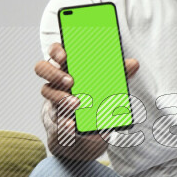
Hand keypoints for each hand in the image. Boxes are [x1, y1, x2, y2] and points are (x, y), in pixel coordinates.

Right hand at [35, 42, 139, 160]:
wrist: (84, 125)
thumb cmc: (93, 95)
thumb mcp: (107, 83)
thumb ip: (118, 73)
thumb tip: (134, 63)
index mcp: (67, 64)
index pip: (55, 51)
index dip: (56, 50)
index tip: (65, 56)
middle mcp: (56, 77)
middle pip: (42, 68)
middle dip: (55, 73)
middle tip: (71, 81)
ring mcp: (53, 97)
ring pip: (46, 91)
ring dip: (60, 97)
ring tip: (76, 103)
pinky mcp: (56, 116)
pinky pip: (55, 117)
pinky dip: (65, 123)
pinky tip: (73, 126)